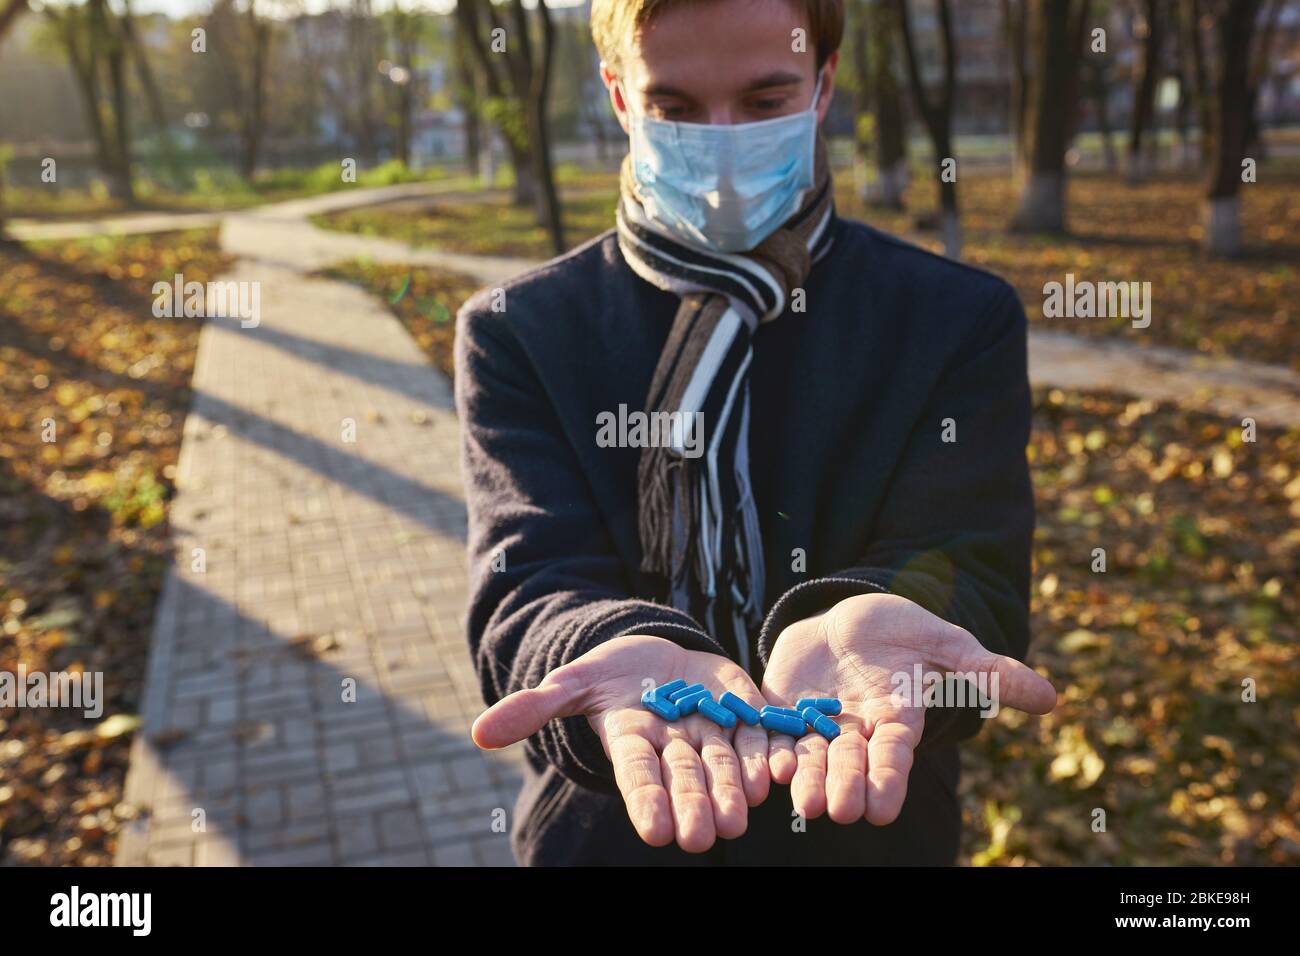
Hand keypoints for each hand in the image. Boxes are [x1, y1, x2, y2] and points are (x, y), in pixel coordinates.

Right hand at [471, 634, 770, 851]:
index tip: (655, 831)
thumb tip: (478, 733)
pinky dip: (772, 752)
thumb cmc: (608, 674)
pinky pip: (761, 735)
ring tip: (743, 813)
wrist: (655, 653)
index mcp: (632, 741)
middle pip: (686, 778)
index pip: (637, 776)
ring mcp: (711, 731)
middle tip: (706, 837)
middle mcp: (674, 745)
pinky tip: (782, 770)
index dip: (646, 801)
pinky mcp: (742, 711)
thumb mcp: (571, 682)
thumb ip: (534, 707)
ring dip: (736, 789)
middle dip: (695, 806)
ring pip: (726, 764)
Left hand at [761, 592, 1056, 825]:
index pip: (893, 754)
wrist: (846, 618)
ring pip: (811, 757)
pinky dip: (771, 750)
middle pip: (849, 762)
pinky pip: (775, 732)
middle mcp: (855, 730)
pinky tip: (769, 766)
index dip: (888, 779)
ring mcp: (817, 721)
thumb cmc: (904, 634)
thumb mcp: (947, 645)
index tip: (883, 809)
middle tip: (839, 812)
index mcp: (895, 719)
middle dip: (845, 786)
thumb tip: (1051, 698)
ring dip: (806, 780)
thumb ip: (989, 672)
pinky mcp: (782, 708)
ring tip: (802, 803)